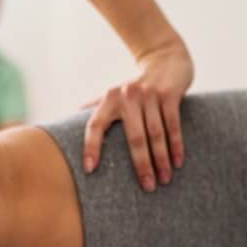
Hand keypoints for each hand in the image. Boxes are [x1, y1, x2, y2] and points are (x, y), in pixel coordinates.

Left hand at [81, 42, 192, 190]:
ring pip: (156, 134)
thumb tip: (69, 120)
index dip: (91, 147)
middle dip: (141, 165)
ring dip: (161, 159)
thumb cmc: (137, 86)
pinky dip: (176, 145)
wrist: (166, 60)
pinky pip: (173, 125)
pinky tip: (177, 163)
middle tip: (147, 187)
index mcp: (109, 99)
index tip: (90, 170)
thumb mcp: (115, 94)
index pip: (95, 125)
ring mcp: (149, 94)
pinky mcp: (169, 94)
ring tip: (164, 180)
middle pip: (134, 137)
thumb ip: (96, 107)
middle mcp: (127, 95)